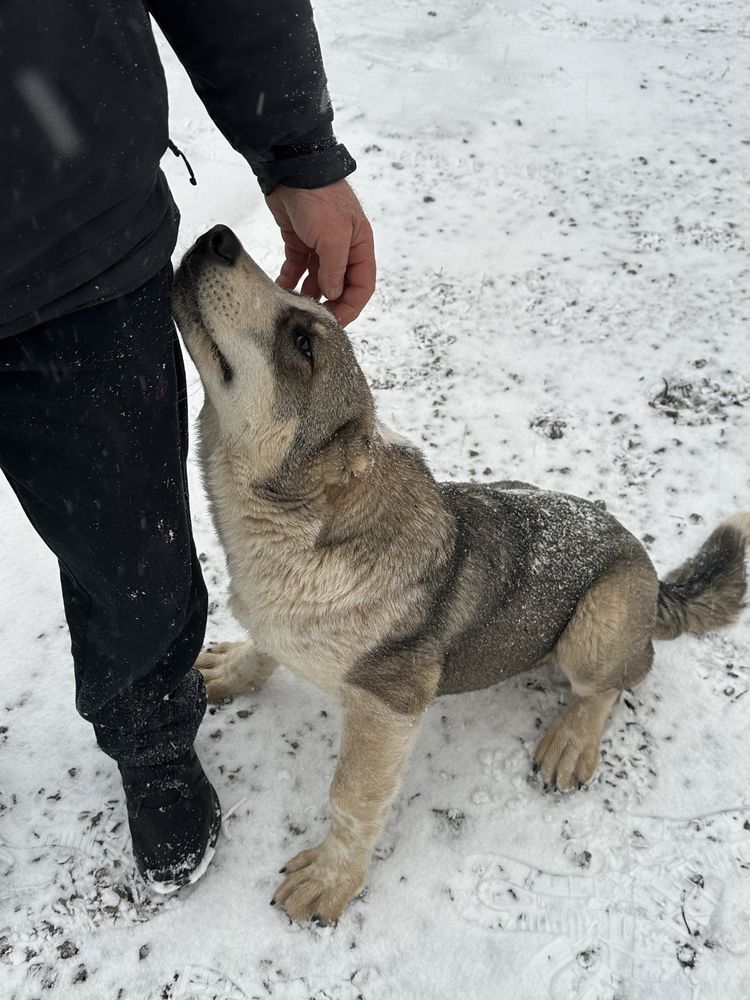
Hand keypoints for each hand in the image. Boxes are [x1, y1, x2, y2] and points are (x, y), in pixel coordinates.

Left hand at [265, 180, 375, 326]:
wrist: (291, 168)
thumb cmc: (320, 198)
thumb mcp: (333, 236)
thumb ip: (335, 269)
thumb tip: (333, 295)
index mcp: (359, 247)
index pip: (362, 286)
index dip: (350, 307)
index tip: (334, 322)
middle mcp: (343, 249)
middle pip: (340, 286)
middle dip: (328, 304)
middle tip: (312, 319)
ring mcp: (320, 247)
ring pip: (317, 281)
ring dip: (307, 295)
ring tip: (294, 307)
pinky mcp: (299, 243)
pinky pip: (297, 269)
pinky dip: (290, 281)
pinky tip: (281, 291)